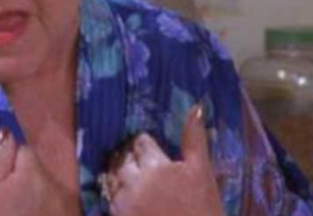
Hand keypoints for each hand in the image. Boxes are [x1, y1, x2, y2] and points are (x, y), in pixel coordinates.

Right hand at [0, 129, 80, 215]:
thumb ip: (0, 157)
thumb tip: (7, 131)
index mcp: (34, 170)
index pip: (24, 151)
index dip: (10, 167)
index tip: (1, 186)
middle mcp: (57, 183)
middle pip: (39, 171)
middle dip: (26, 181)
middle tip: (9, 206)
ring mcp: (68, 204)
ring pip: (49, 190)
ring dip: (38, 198)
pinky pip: (58, 207)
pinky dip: (48, 213)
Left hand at [105, 106, 224, 215]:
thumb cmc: (204, 211)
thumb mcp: (202, 174)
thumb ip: (195, 139)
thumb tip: (196, 107)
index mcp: (156, 167)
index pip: (141, 143)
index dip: (143, 144)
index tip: (146, 147)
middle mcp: (135, 182)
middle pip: (123, 159)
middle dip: (127, 157)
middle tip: (134, 160)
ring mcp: (124, 203)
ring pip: (112, 178)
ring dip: (117, 174)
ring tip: (126, 176)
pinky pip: (109, 200)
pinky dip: (113, 194)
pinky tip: (124, 197)